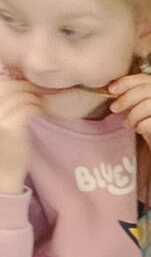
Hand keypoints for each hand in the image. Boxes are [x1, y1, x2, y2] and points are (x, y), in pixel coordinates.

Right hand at [0, 76, 39, 192]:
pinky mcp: (11, 129)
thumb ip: (6, 105)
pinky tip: (41, 111)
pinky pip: (27, 108)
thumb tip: (19, 84)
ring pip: (20, 96)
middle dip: (26, 86)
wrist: (2, 175)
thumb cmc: (3, 148)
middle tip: (39, 91)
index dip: (15, 81)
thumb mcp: (1, 122)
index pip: (1, 84)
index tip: (28, 84)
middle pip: (9, 86)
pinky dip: (37, 107)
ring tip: (41, 103)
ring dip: (34, 97)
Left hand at [108, 73, 150, 194]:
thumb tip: (114, 88)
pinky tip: (138, 130)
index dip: (126, 82)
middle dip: (126, 98)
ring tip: (127, 124)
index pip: (146, 79)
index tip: (110, 90)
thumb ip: (137, 97)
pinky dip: (141, 125)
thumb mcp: (146, 111)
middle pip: (146, 90)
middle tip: (114, 108)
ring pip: (148, 105)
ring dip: (132, 114)